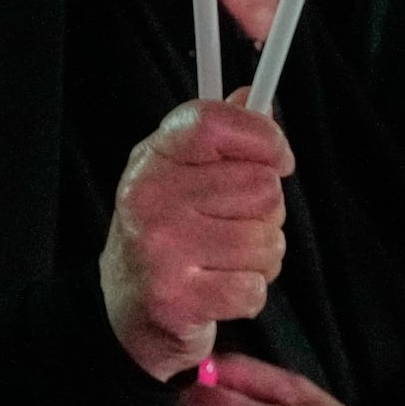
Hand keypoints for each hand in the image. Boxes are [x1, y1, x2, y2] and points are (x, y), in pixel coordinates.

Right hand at [100, 94, 291, 380]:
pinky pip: (254, 289)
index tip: (278, 158)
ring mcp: (160, 247)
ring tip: (225, 262)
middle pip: (263, 187)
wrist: (126, 308)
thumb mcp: (181, 174)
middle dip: (264, 213)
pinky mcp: (176, 297)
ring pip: (267, 241)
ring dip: (260, 259)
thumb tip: (255, 97)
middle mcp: (150, 196)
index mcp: (154, 157)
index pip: (215, 122)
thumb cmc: (166, 235)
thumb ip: (219, 137)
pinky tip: (219, 291)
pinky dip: (248, 295)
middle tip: (232, 226)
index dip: (263, 136)